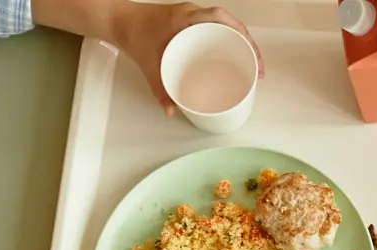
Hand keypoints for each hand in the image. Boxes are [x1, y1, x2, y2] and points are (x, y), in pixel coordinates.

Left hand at [113, 1, 262, 112]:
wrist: (118, 20)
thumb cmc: (133, 33)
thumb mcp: (148, 63)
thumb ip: (159, 89)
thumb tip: (171, 110)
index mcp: (185, 17)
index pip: (222, 19)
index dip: (243, 36)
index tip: (253, 56)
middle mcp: (192, 13)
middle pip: (231, 23)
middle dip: (249, 43)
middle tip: (258, 67)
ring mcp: (192, 15)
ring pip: (226, 24)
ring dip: (241, 41)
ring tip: (251, 63)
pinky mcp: (190, 21)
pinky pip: (216, 27)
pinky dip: (229, 39)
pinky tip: (233, 55)